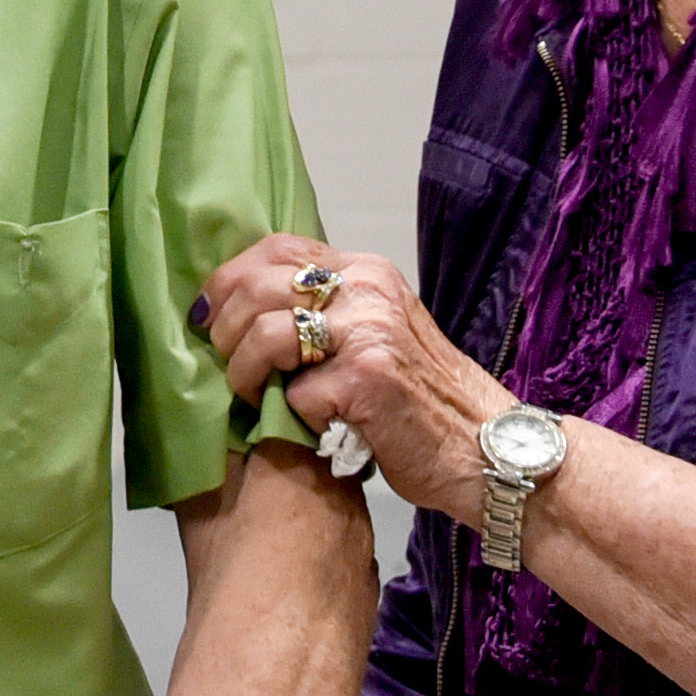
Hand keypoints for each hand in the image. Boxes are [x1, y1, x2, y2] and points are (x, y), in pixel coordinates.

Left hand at [198, 238, 497, 515]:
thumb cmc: (423, 400)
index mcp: (365, 271)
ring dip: (246, 374)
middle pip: (257, 288)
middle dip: (226, 332)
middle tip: (230, 367)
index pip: (275, 248)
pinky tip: (313, 428)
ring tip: (255, 399)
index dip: (228, 281)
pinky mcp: (367, 380)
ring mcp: (369, 331)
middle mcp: (367, 290)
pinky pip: (297, 394)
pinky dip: (294, 418)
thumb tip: (244, 312)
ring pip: (266, 335)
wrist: (485, 448)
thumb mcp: (377, 332)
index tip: (210, 317)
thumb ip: (326, 313)